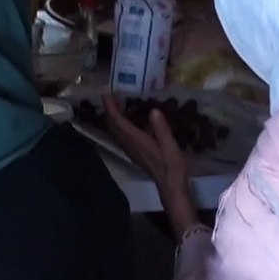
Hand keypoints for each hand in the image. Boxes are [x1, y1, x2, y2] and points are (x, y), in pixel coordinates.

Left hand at [103, 94, 199, 235]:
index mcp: (136, 140)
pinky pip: (123, 136)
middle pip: (114, 125)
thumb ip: (161, 128)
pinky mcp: (136, 153)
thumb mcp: (169, 144)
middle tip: (111, 96)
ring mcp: (132, 150)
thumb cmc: (171, 165)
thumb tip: (153, 110)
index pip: (118, 121)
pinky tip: (129, 121)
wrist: (170, 185)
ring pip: (117, 131)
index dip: (111, 107)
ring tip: (118, 104)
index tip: (106, 94)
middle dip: (110, 110)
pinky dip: (122, 125)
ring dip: (115, 117)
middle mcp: (130, 144)